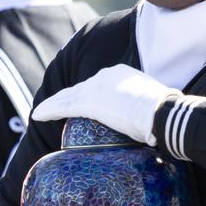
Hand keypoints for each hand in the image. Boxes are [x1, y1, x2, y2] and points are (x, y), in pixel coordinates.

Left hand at [31, 64, 179, 145]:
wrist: (164, 113)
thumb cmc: (167, 114)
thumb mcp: (155, 107)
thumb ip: (147, 112)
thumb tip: (154, 130)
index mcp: (123, 75)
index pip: (98, 86)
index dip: (86, 96)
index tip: (80, 105)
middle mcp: (107, 76)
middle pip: (80, 90)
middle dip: (66, 99)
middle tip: (54, 109)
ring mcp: (97, 87)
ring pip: (68, 97)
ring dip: (53, 105)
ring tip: (41, 113)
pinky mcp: (90, 101)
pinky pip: (63, 106)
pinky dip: (50, 110)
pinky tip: (38, 115)